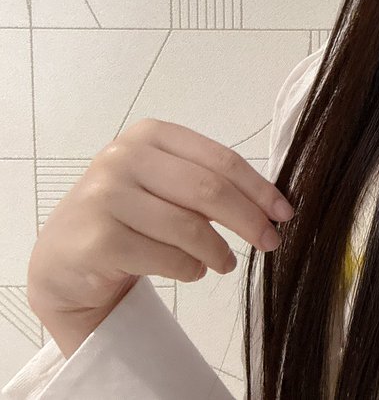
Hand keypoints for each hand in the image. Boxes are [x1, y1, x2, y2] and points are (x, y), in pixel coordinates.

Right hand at [26, 118, 294, 357]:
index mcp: (149, 135)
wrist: (64, 261)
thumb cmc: (129, 218)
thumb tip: (273, 206)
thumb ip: (209, 185)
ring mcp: (104, 197)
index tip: (285, 212)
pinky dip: (190, 269)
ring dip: (218, 252)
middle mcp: (122, 158)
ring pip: (189, 228)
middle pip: (209, 190)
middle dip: (249, 220)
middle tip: (271, 243)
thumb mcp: (166, 187)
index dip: (259, 189)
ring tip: (224, 263)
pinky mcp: (96, 240)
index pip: (220, 160)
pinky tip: (191, 271)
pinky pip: (166, 258)